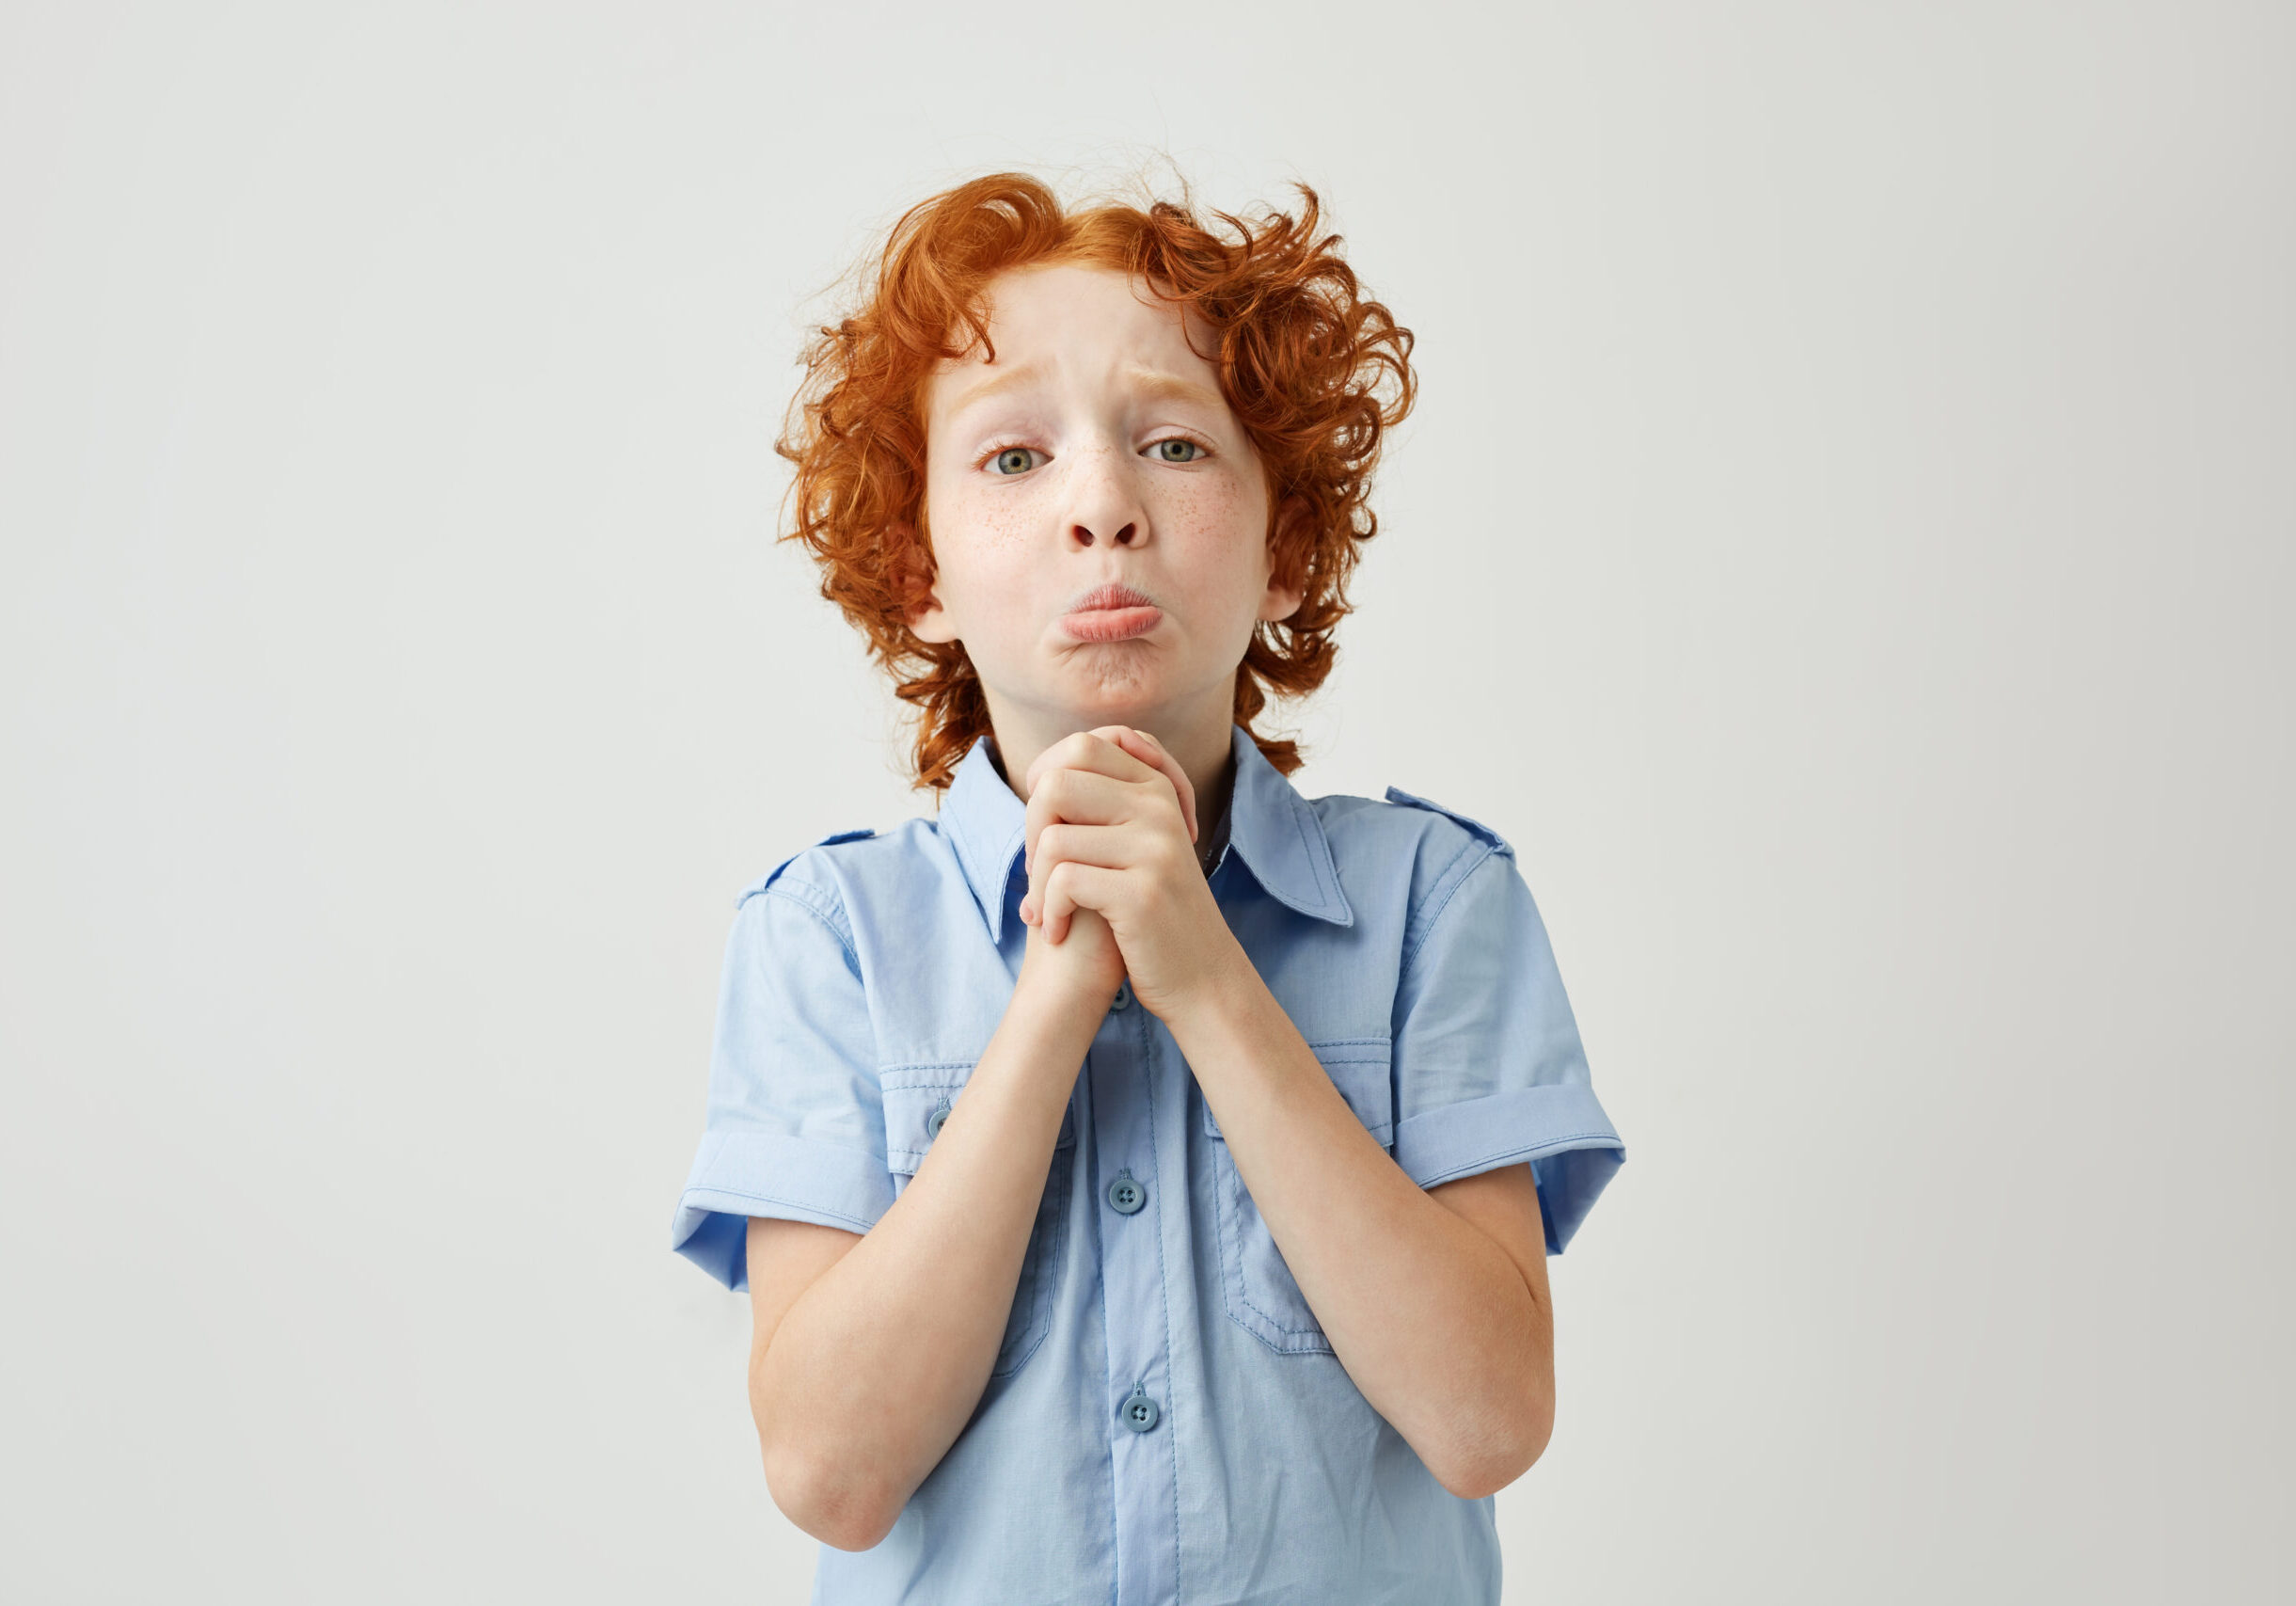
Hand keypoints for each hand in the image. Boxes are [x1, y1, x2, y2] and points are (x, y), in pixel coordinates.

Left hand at [1016, 726, 1238, 1018]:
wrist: (1200, 978)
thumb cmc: (1149, 913)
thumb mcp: (1135, 846)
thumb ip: (1100, 806)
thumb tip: (1036, 774)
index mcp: (1156, 789)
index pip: (1081, 746)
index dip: (1045, 780)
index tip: (1047, 829)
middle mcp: (1159, 808)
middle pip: (1057, 784)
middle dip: (1031, 831)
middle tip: (1038, 873)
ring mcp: (1155, 848)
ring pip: (1054, 839)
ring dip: (1037, 883)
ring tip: (1047, 911)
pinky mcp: (1142, 892)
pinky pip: (1065, 881)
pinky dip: (1049, 910)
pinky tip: (1057, 931)